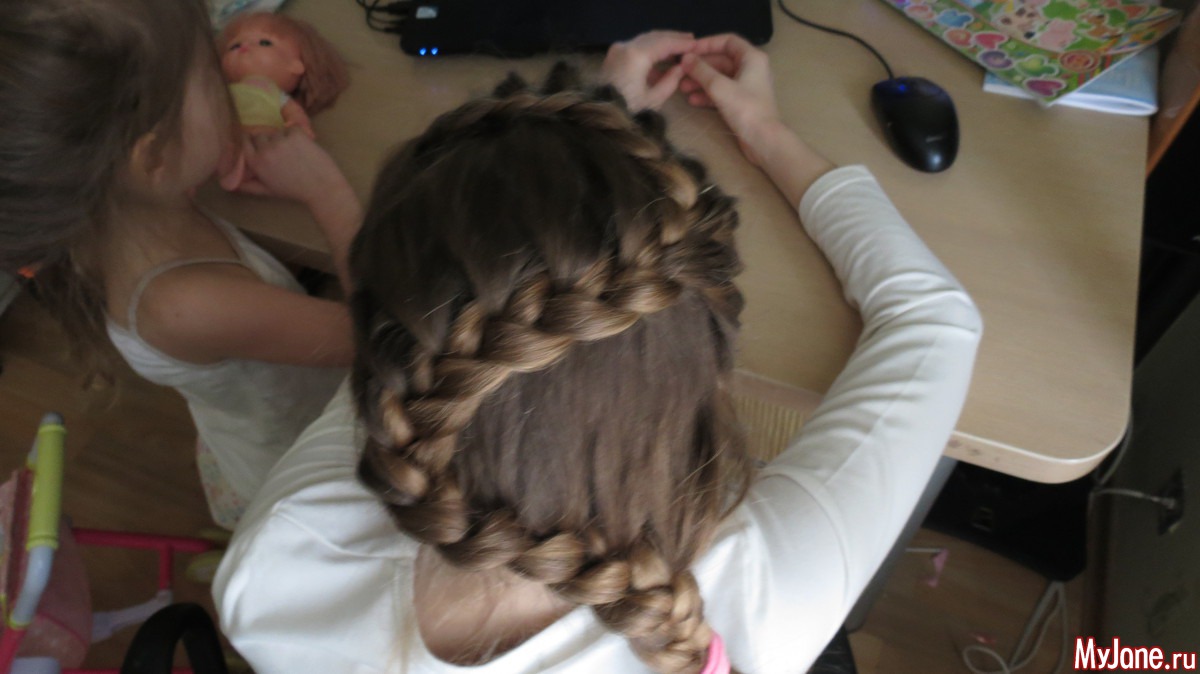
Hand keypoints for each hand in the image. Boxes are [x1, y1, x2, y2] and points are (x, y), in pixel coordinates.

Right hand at [237, 128, 349, 205]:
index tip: (258, 143)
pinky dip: (297, 135)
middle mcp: (265, 149)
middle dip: (268, 141)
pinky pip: (291, 128)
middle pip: (260, 135)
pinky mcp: (296, 134)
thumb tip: (233, 184)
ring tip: (294, 152)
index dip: (250, 141)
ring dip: (283, 138)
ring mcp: (281, 140)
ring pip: (276, 131)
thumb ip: (249, 186)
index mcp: (256, 163)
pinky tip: (303, 148)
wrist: (322, 188)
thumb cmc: (295, 190)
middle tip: (281, 151)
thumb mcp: (268, 190)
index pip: (244, 141)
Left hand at [601, 31, 693, 110]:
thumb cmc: (627, 112)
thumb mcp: (654, 99)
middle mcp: (625, 46)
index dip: (682, 43)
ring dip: (662, 43)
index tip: (697, 44)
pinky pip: (635, 48)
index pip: (664, 43)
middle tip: (690, 40)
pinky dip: (650, 50)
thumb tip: (681, 67)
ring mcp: (617, 50)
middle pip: (654, 36)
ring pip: (644, 40)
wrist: (599, 118)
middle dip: (673, 38)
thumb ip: (671, 80)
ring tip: (679, 47)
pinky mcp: (613, 57)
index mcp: (636, 55)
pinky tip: (661, 58)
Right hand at [680, 34, 780, 164]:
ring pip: (720, 77)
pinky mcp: (742, 102)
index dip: (706, 44)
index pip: (727, 41)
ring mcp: (747, 86)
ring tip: (682, 88)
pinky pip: (722, 92)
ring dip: (701, 81)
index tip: (688, 51)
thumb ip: (701, 70)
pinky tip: (692, 101)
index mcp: (751, 58)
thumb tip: (685, 58)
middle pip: (721, 60)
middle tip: (680, 72)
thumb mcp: (719, 87)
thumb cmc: (745, 109)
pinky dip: (708, 94)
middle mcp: (751, 68)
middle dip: (700, 67)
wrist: (763, 140)